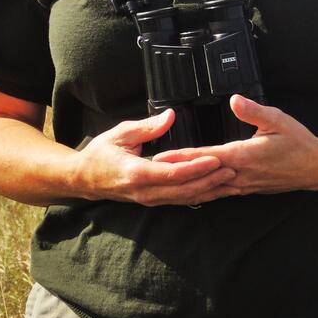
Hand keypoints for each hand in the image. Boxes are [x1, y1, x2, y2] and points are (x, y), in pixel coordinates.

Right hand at [74, 109, 237, 205]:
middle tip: (233, 170)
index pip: (173, 173)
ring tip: (230, 182)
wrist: (84, 179)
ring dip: (209, 191)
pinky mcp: (153, 201)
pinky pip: (180, 200)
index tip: (215, 159)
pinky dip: (199, 196)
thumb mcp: (121, 133)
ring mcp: (150, 199)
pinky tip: (214, 190)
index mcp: (136, 173)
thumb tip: (171, 116)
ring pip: (185, 199)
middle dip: (210, 181)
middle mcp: (145, 191)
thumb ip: (147, 127)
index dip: (196, 167)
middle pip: (185, 190)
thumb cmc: (100, 154)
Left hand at [154, 95, 317, 194]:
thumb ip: (254, 111)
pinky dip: (203, 191)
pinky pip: (220, 191)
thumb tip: (234, 100)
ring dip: (186, 185)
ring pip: (208, 187)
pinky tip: (191, 192)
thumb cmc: (299, 142)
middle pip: (200, 174)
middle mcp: (240, 174)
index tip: (160, 157)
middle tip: (149, 173)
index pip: (205, 156)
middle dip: (175, 174)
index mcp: (244, 156)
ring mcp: (244, 184)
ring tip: (163, 184)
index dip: (181, 156)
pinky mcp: (248, 189)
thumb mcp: (278, 120)